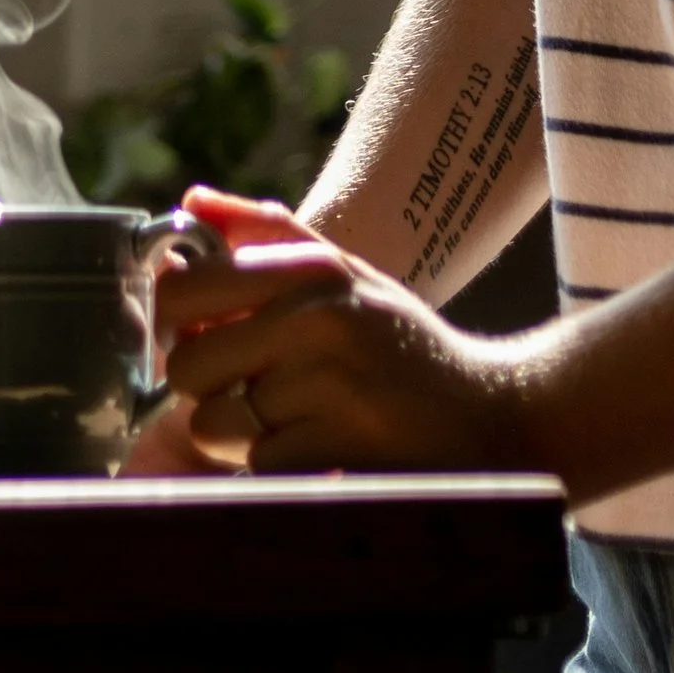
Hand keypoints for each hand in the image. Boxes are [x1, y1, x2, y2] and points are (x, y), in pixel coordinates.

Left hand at [155, 186, 554, 477]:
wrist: (496, 416)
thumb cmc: (404, 347)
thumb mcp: (348, 275)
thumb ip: (267, 235)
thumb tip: (192, 202)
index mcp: (311, 269)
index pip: (186, 288)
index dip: (177, 324)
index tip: (202, 338)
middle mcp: (318, 316)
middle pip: (188, 366)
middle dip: (207, 392)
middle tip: (252, 393)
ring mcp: (330, 384)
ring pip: (216, 425)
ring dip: (241, 439)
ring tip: (294, 424)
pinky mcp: (341, 448)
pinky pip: (257, 467)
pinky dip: (278, 470)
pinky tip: (320, 454)